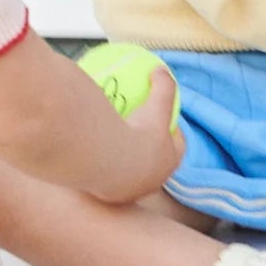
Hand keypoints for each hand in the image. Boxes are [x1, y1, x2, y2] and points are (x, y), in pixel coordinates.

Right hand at [95, 66, 186, 203]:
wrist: (108, 164)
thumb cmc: (138, 134)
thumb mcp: (156, 106)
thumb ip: (163, 86)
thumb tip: (161, 70)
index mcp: (168, 161)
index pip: (176, 145)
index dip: (172, 132)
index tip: (163, 119)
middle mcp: (152, 180)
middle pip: (154, 162)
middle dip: (149, 149)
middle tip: (137, 131)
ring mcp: (131, 190)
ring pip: (130, 173)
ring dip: (125, 161)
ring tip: (112, 143)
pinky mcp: (109, 196)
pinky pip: (106, 177)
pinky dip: (102, 166)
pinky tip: (89, 152)